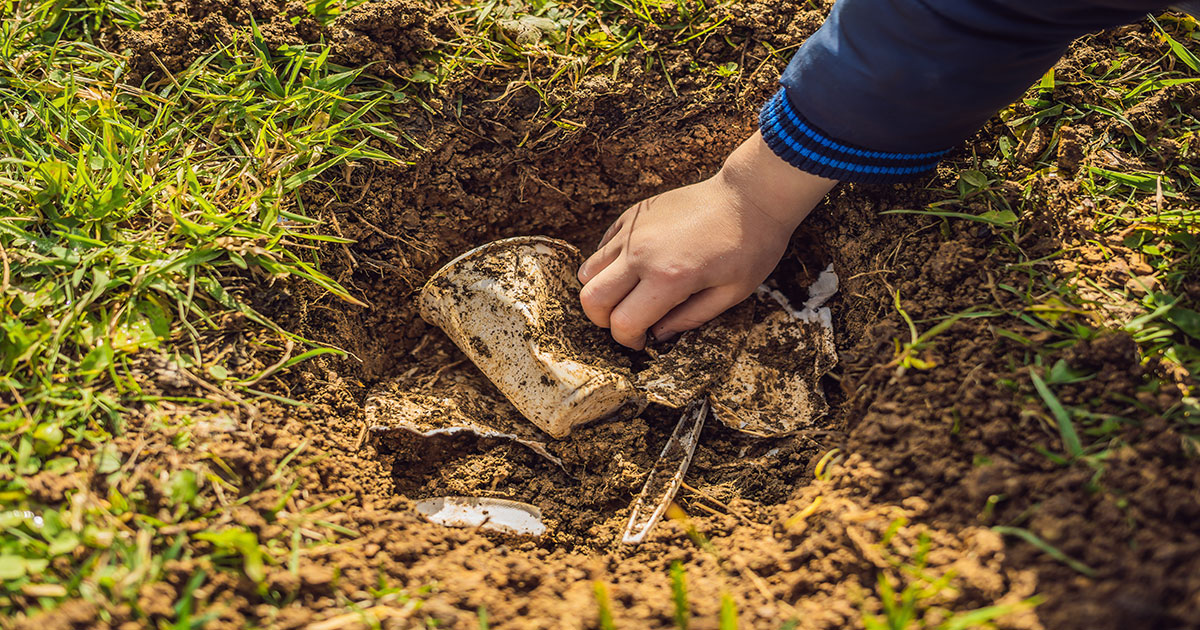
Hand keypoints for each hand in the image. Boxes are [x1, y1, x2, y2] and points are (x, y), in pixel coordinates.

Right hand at [578, 131, 836, 349]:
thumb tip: (657, 334)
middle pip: (592, 298)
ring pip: (589, 271)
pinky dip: (608, 264)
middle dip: (603, 320)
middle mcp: (642, 253)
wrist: (750, 195)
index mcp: (669, 278)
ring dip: (602, 291)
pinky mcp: (633, 215)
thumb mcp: (731, 294)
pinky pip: (603, 246)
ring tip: (629, 295)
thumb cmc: (750, 246)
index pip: (623, 323)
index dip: (629, 340)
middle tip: (628, 322)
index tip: (643, 341)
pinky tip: (635, 268)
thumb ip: (689, 319)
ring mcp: (633, 231)